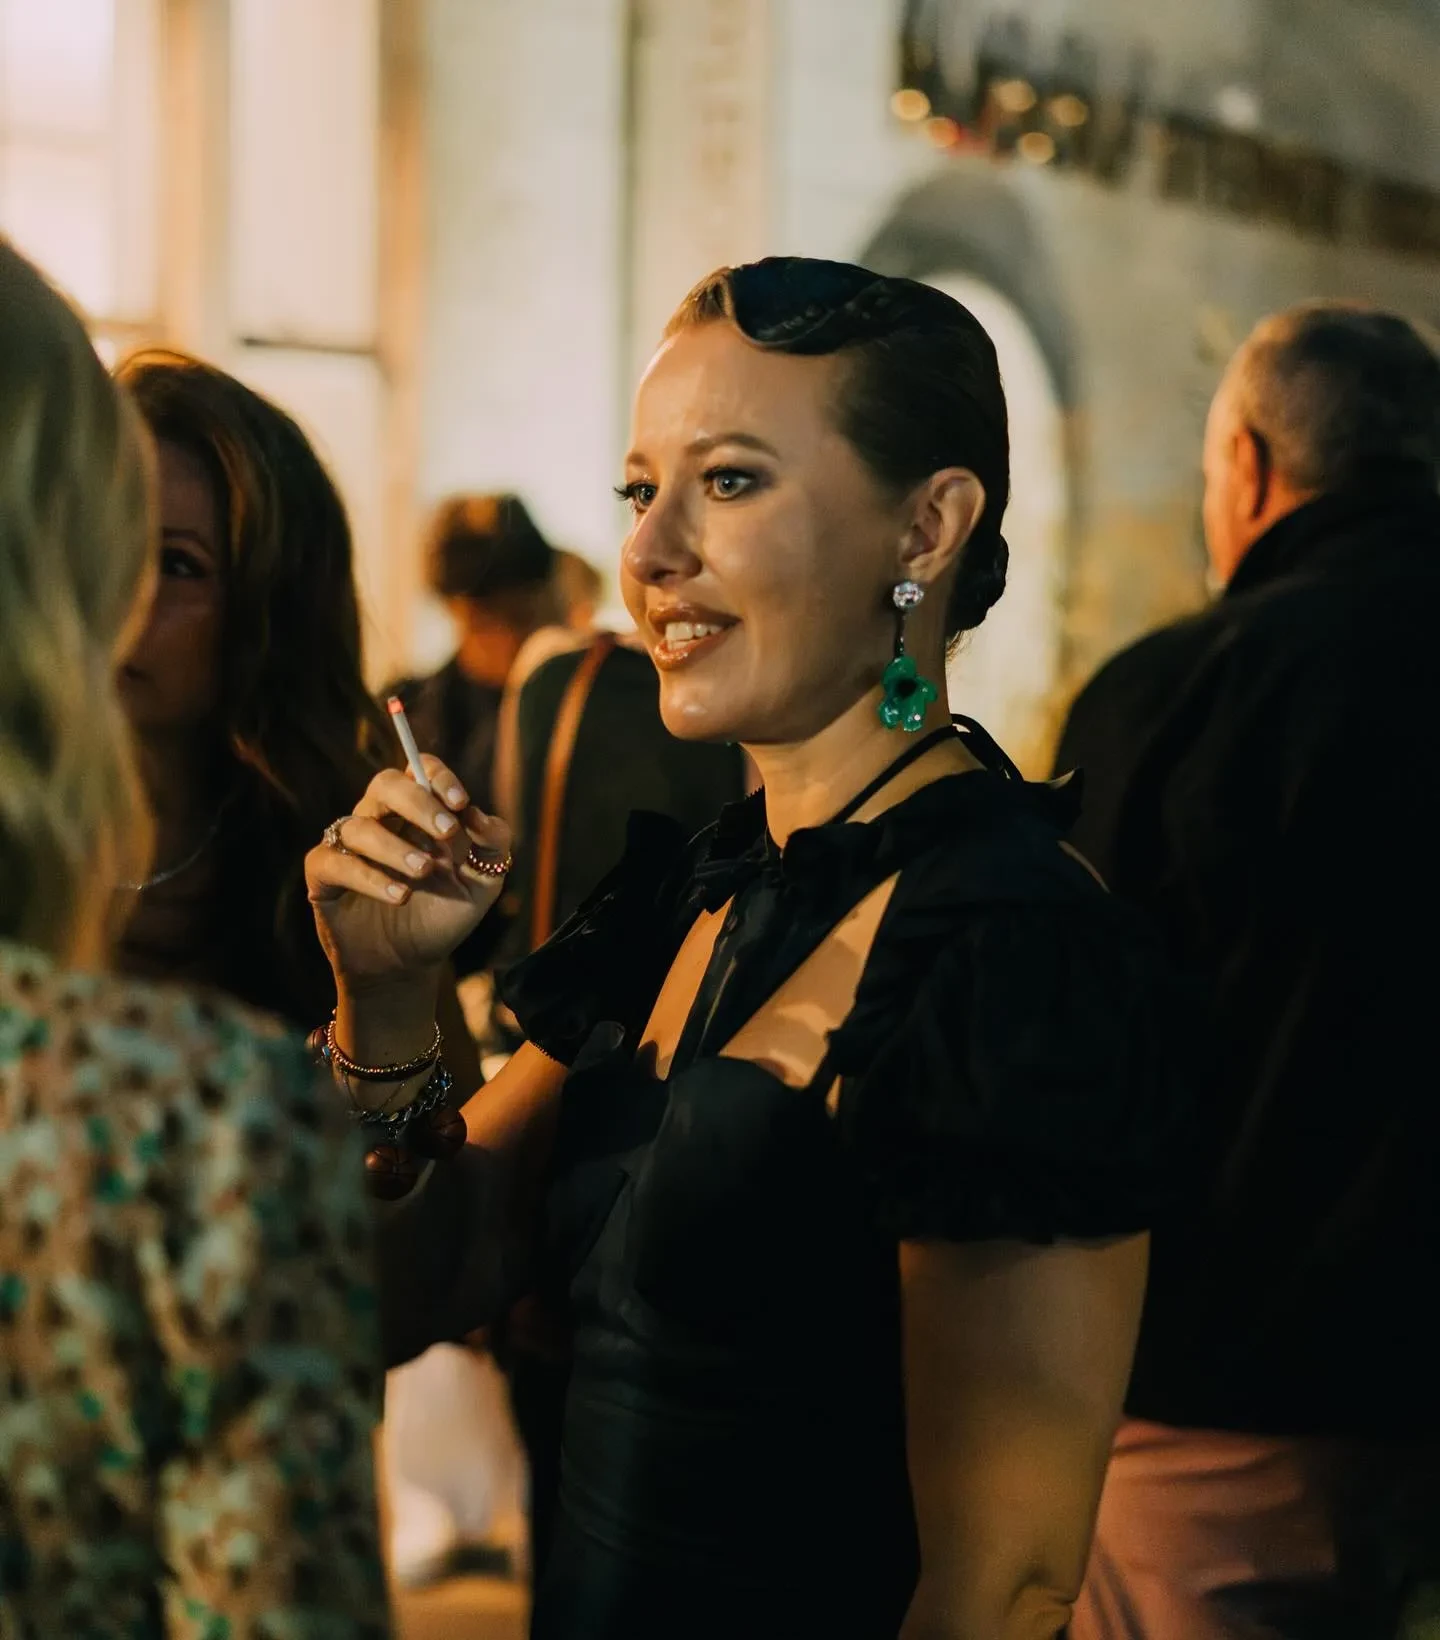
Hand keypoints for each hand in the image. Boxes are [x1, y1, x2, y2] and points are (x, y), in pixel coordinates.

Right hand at [306, 756, 511, 990]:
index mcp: (418, 813)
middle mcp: (381, 820)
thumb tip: (479, 815)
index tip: (460, 802)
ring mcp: (349, 845)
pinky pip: (336, 861)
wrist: (408, 966)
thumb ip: (492, 845)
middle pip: (386, 784)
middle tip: (446, 832)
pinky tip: (398, 896)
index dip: (438, 777)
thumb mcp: (482, 885)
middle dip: (418, 803)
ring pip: (360, 825)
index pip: (422, 772)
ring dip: (396, 848)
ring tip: (424, 873)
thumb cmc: (442, 915)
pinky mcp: (325, 874)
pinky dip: (369, 876)